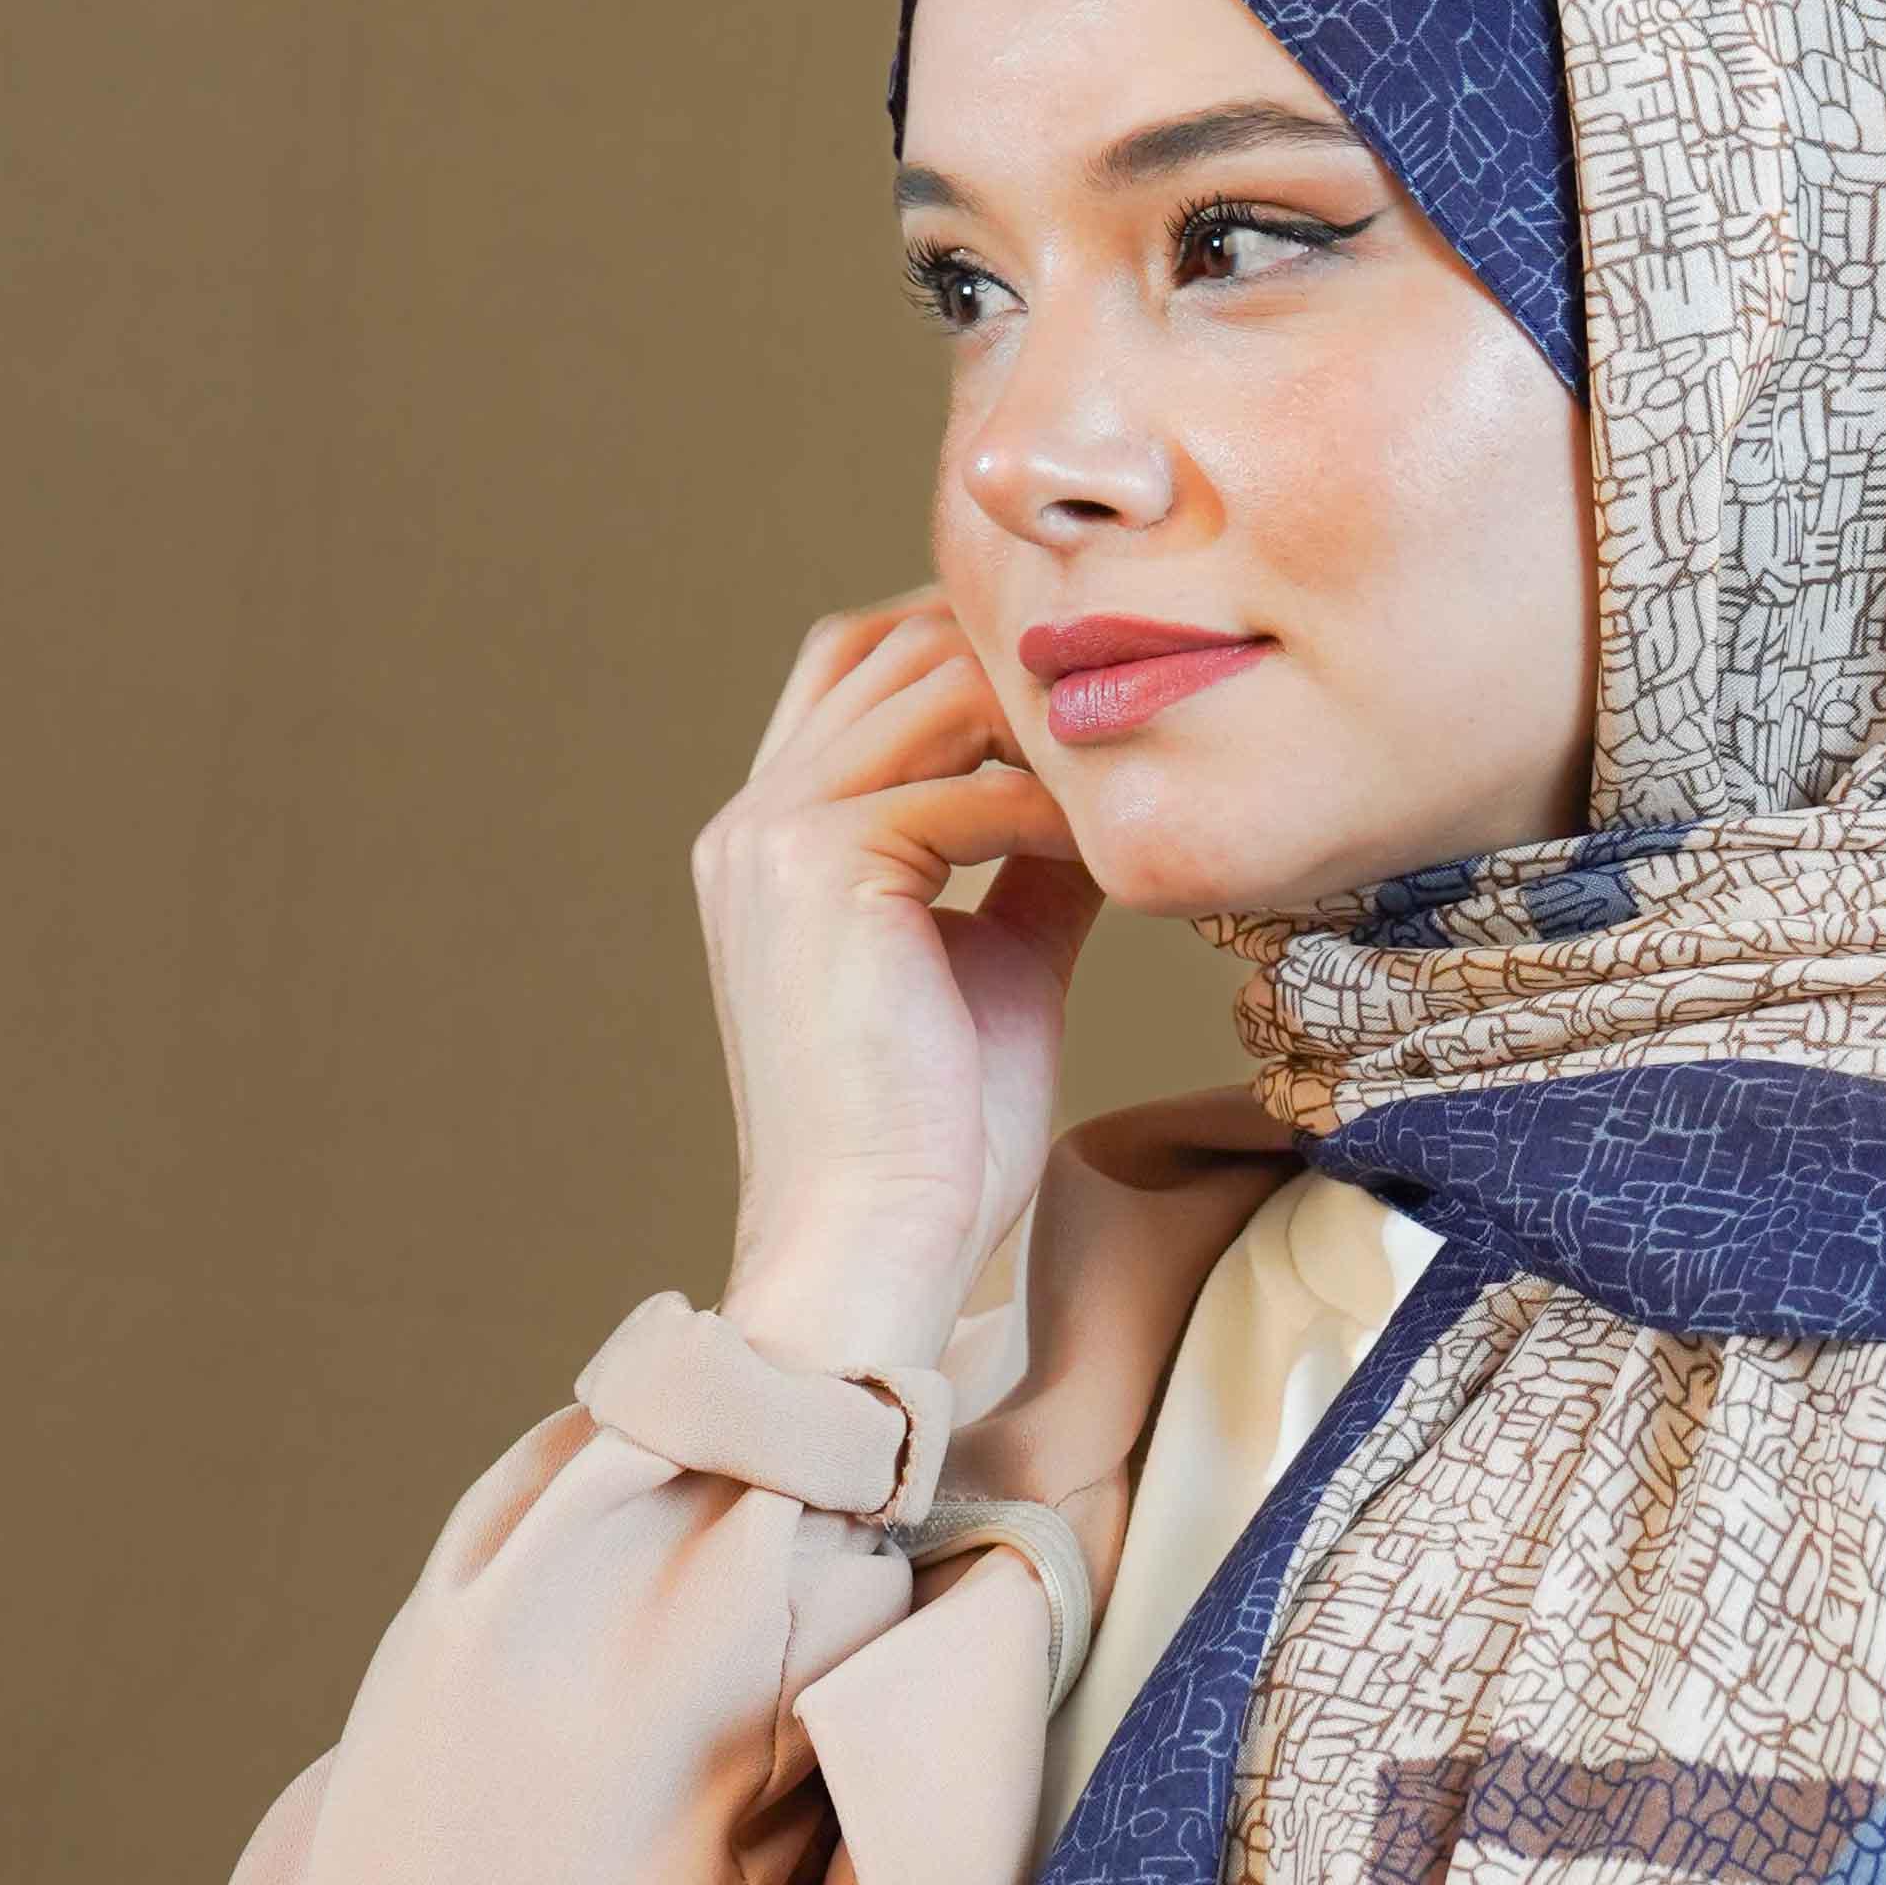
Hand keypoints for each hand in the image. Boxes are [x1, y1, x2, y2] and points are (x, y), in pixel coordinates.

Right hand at [693, 593, 1099, 1387]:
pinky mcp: (819, 868)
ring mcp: (772, 836)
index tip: (1089, 691)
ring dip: (1042, 723)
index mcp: (770, 837)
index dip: (966, 645)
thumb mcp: (999, 958)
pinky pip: (963, 790)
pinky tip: (1109, 851)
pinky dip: (1049, 809)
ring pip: (926, 691)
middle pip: (888, 645)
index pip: (856, 662)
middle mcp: (753, 820)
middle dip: (1015, 660)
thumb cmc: (938, 1131)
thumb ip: (1028, 861)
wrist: (878, 1238)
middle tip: (1132, 703)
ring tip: (1130, 772)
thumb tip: (1104, 793)